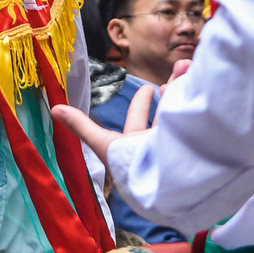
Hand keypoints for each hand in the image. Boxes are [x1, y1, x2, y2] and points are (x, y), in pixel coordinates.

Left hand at [52, 58, 190, 166]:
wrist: (164, 184)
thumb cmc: (131, 166)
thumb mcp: (103, 143)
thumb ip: (81, 125)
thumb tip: (54, 109)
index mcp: (137, 146)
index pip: (138, 119)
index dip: (142, 102)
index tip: (149, 88)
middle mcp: (159, 145)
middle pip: (164, 112)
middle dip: (169, 90)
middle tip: (178, 70)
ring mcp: (180, 144)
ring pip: (181, 110)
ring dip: (183, 87)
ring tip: (187, 67)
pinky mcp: (199, 141)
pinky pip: (198, 115)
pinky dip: (196, 97)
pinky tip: (198, 81)